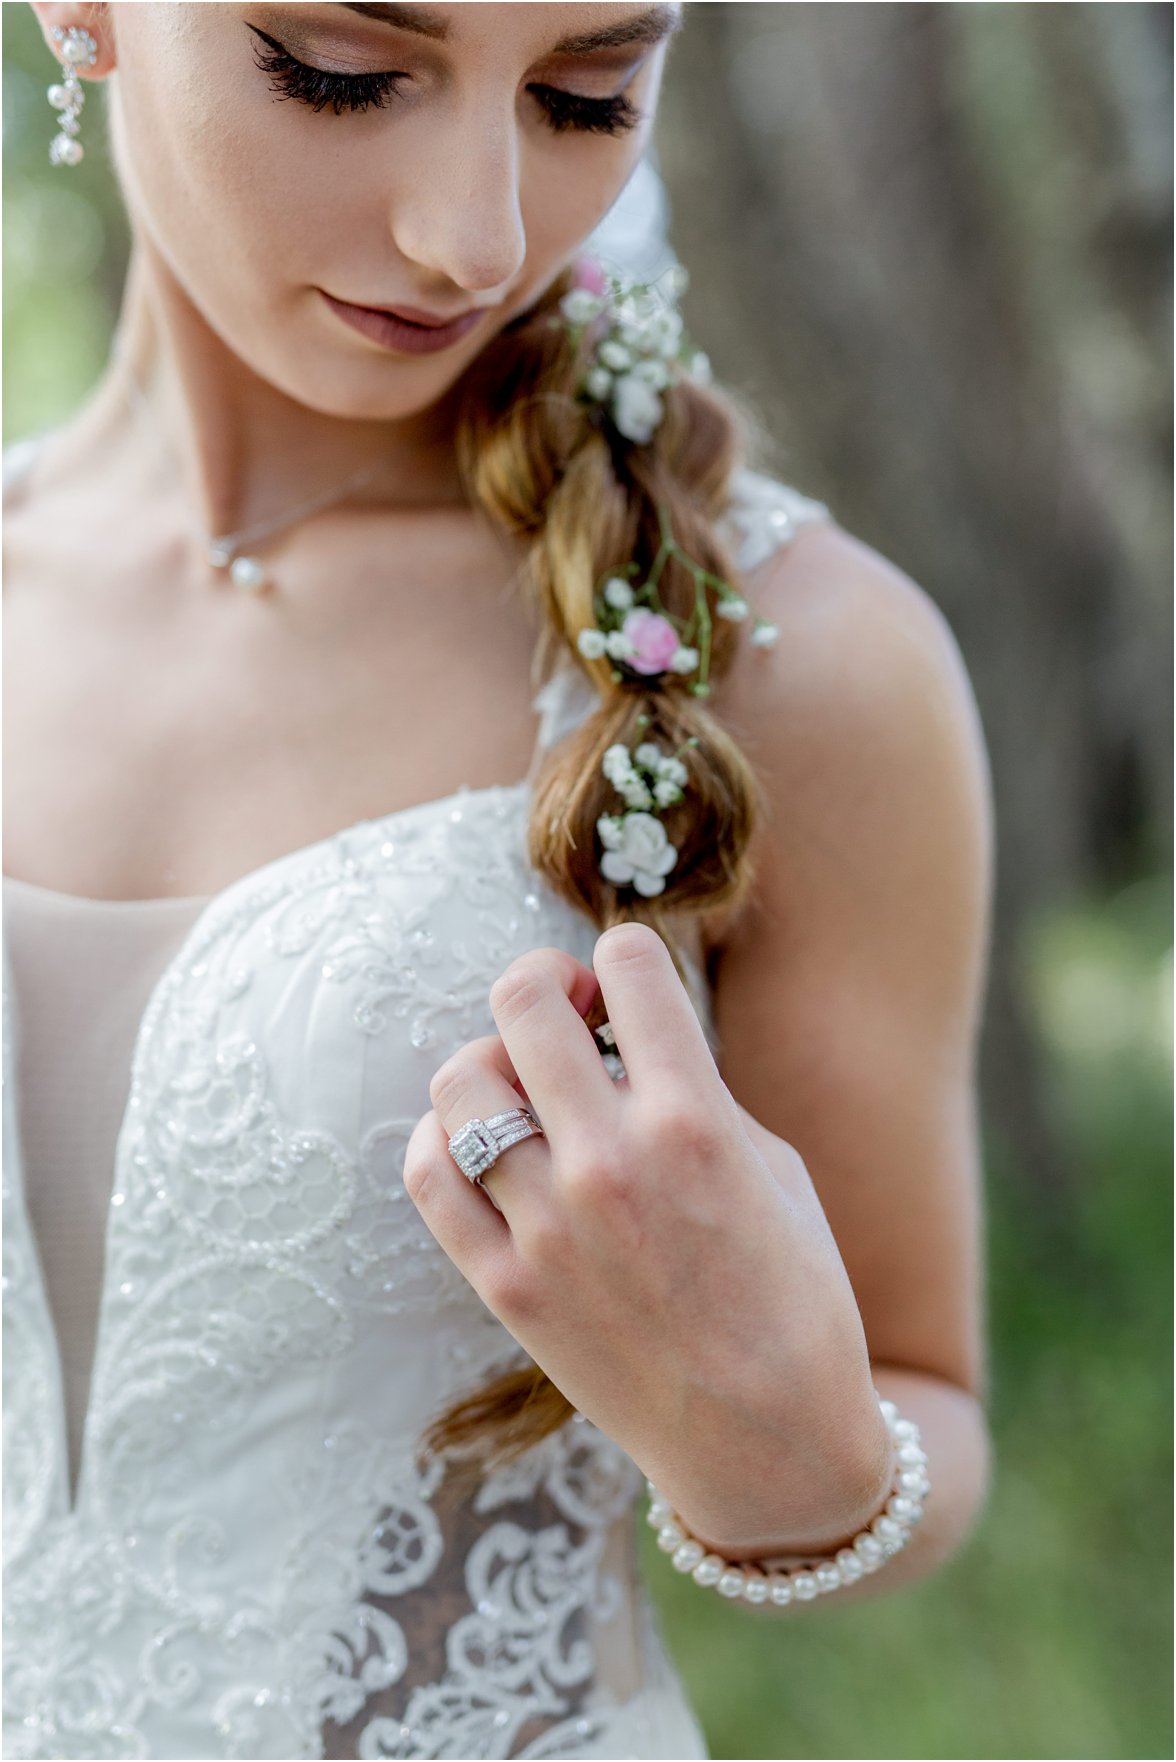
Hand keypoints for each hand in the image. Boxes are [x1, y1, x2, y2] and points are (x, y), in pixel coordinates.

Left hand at [403, 921, 889, 1552]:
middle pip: (522, 1001)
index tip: (625, 988)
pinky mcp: (504, 1286)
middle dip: (543, 982)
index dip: (625, 956)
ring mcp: (546, 1226)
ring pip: (462, 1079)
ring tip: (525, 1090)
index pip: (627, 961)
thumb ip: (695, 1090)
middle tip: (565, 1011)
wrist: (770, 1443)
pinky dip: (444, 1139)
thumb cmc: (795, 1296)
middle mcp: (608, 1160)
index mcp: (695, 1118)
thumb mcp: (772, 1167)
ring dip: (493, 1062)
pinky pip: (429, 1174)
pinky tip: (482, 1146)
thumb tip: (621, 1038)